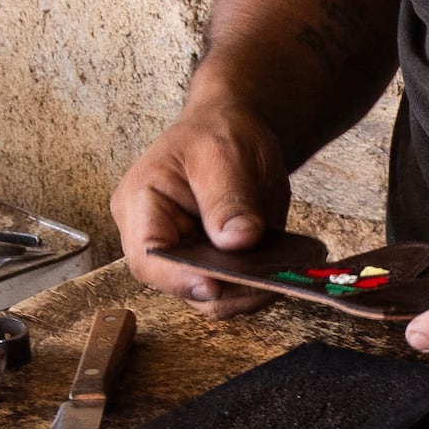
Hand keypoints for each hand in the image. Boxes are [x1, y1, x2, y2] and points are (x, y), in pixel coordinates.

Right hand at [111, 105, 287, 300]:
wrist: (236, 131)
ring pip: (213, 297)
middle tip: (269, 279)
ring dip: (249, 291)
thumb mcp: (221, 154)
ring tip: (285, 272)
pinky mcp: (216, 266)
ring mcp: (188, 257)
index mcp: (141, 206)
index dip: (178, 278)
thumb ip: (228, 198)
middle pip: (182, 285)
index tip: (215, 284)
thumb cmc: (216, 133)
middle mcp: (160, 240)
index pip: (147, 257)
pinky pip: (234, 290)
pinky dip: (261, 286)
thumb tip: (237, 241)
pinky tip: (287, 269)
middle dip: (226, 288)